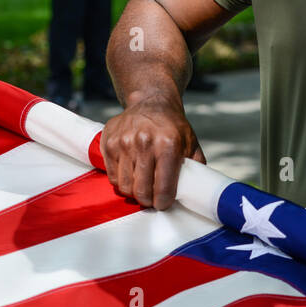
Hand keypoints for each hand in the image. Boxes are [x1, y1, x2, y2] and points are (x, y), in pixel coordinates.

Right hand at [100, 93, 206, 209]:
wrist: (151, 102)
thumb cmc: (173, 127)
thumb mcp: (191, 144)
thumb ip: (195, 168)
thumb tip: (196, 191)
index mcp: (168, 145)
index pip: (163, 188)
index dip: (163, 202)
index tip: (164, 204)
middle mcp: (144, 143)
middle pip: (141, 191)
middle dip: (148, 201)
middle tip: (152, 199)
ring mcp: (124, 143)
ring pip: (125, 186)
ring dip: (133, 192)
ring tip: (141, 186)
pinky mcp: (109, 143)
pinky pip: (112, 176)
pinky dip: (121, 181)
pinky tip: (131, 175)